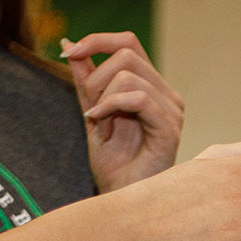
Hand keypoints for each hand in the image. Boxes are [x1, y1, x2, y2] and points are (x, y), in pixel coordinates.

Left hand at [64, 33, 186, 193]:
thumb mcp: (92, 113)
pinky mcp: (170, 129)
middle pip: (126, 54)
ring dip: (102, 99)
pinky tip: (102, 128)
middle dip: (95, 78)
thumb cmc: (114, 165)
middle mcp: (167, 95)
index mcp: (151, 87)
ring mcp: (172, 111)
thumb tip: (69, 42)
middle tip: (88, 109)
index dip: (97, 40)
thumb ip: (85, 80)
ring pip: (129, 75)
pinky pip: (139, 98)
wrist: (122, 200)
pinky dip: (111, 107)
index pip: (128, 43)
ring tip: (100, 126)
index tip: (69, 53)